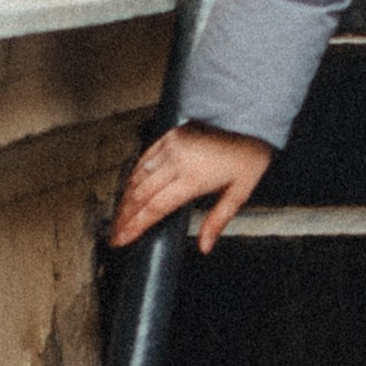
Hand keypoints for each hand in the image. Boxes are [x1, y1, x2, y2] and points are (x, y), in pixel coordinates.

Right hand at [110, 125, 273, 256]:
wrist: (249, 118)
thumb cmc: (248, 154)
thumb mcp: (240, 192)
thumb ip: (218, 220)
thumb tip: (204, 246)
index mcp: (194, 178)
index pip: (155, 208)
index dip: (135, 226)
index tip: (122, 239)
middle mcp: (178, 161)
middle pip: (140, 194)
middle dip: (124, 217)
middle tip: (116, 234)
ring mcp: (172, 146)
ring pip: (138, 176)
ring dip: (126, 198)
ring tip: (119, 217)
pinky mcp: (170, 136)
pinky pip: (144, 159)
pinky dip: (134, 176)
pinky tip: (130, 190)